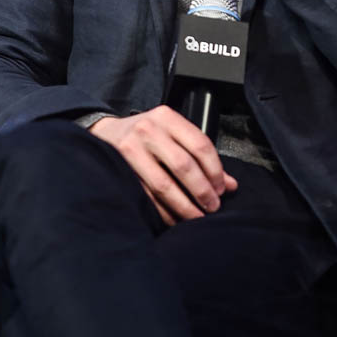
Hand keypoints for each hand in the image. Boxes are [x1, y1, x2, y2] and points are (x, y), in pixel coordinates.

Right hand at [89, 107, 237, 225]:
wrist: (106, 133)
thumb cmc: (146, 135)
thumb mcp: (173, 134)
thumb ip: (201, 156)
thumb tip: (230, 185)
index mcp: (167, 118)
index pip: (200, 145)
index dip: (215, 171)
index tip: (222, 189)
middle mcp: (149, 130)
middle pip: (184, 166)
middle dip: (202, 191)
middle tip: (212, 207)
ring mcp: (132, 149)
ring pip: (164, 185)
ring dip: (185, 206)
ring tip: (197, 217)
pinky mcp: (120, 169)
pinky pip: (147, 196)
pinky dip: (164, 212)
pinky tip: (175, 218)